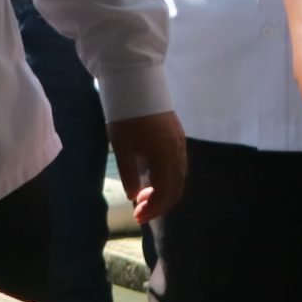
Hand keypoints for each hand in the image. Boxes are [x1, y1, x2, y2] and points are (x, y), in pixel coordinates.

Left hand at [107, 110, 187, 225]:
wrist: (136, 84)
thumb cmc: (124, 116)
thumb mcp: (121, 147)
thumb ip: (129, 173)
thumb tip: (134, 196)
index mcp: (164, 156)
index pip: (165, 192)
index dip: (153, 208)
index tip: (137, 217)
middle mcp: (178, 152)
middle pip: (176, 188)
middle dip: (159, 204)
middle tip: (140, 213)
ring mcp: (180, 144)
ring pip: (179, 177)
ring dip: (164, 192)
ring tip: (143, 198)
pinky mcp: (178, 137)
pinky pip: (179, 166)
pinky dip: (168, 179)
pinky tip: (152, 180)